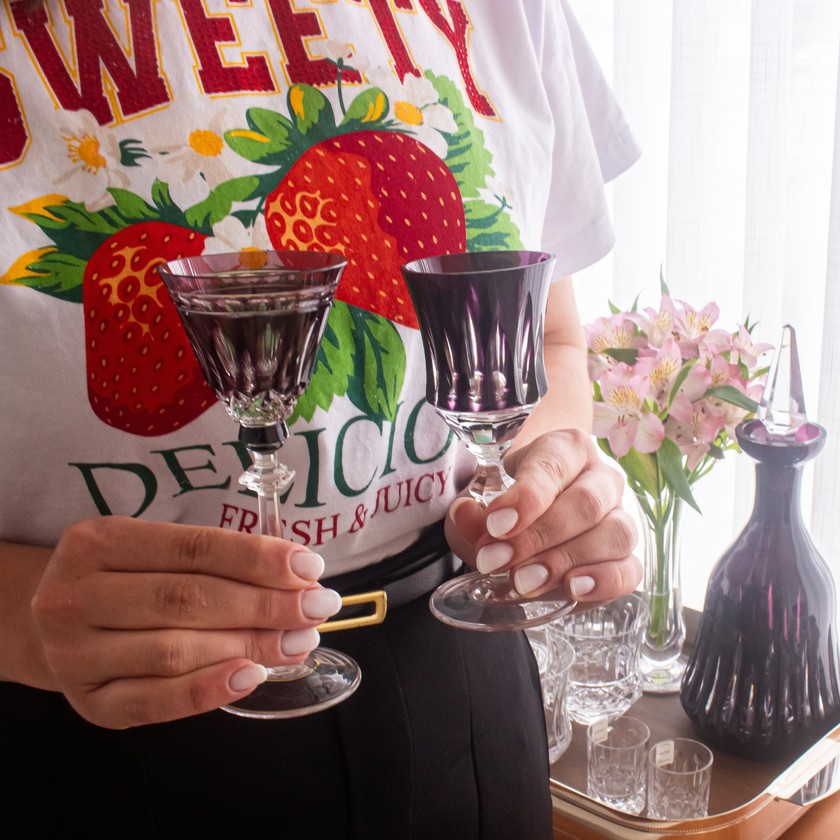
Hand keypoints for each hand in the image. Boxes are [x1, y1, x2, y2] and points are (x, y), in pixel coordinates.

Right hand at [31, 516, 339, 728]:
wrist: (52, 626)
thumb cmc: (122, 579)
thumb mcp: (150, 550)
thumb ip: (210, 558)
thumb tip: (295, 575)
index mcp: (97, 543)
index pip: (192, 548)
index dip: (255, 558)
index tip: (308, 567)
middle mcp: (75, 597)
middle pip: (187, 599)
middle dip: (264, 604)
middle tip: (317, 607)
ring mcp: (76, 655)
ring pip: (174, 651)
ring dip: (249, 646)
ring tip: (299, 641)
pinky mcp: (90, 703)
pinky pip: (155, 702)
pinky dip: (208, 690)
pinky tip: (252, 675)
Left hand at [444, 429, 640, 603]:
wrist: (536, 521)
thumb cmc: (510, 507)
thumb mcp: (484, 506)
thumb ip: (472, 516)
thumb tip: (464, 514)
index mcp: (567, 450)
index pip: (554, 464)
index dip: (527, 496)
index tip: (496, 525)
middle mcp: (602, 479)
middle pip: (585, 503)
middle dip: (537, 537)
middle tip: (496, 561)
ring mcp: (621, 517)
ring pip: (614, 534)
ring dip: (565, 561)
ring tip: (523, 582)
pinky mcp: (628, 559)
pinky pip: (631, 569)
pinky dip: (604, 581)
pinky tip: (573, 589)